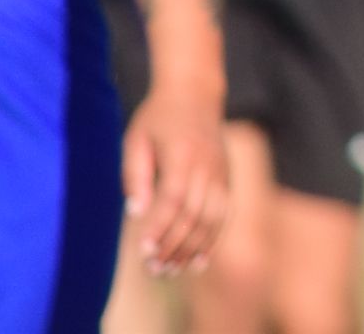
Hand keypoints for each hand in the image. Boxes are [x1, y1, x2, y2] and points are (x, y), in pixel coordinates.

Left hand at [122, 80, 227, 275]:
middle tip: (154, 269)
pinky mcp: (227, 177)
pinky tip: (199, 260)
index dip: (159, 228)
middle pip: (194, 214)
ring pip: (212, 219)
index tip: (143, 252)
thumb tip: (135, 214)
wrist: (195, 92)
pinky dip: (212, 239)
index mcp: (183, 154)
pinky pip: (224, 214)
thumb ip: (135, 176)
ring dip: (192, 248)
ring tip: (172, 270)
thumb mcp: (136, 140)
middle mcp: (207, 165)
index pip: (173, 199)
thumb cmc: (157, 118)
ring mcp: (221, 171)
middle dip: (174, 245)